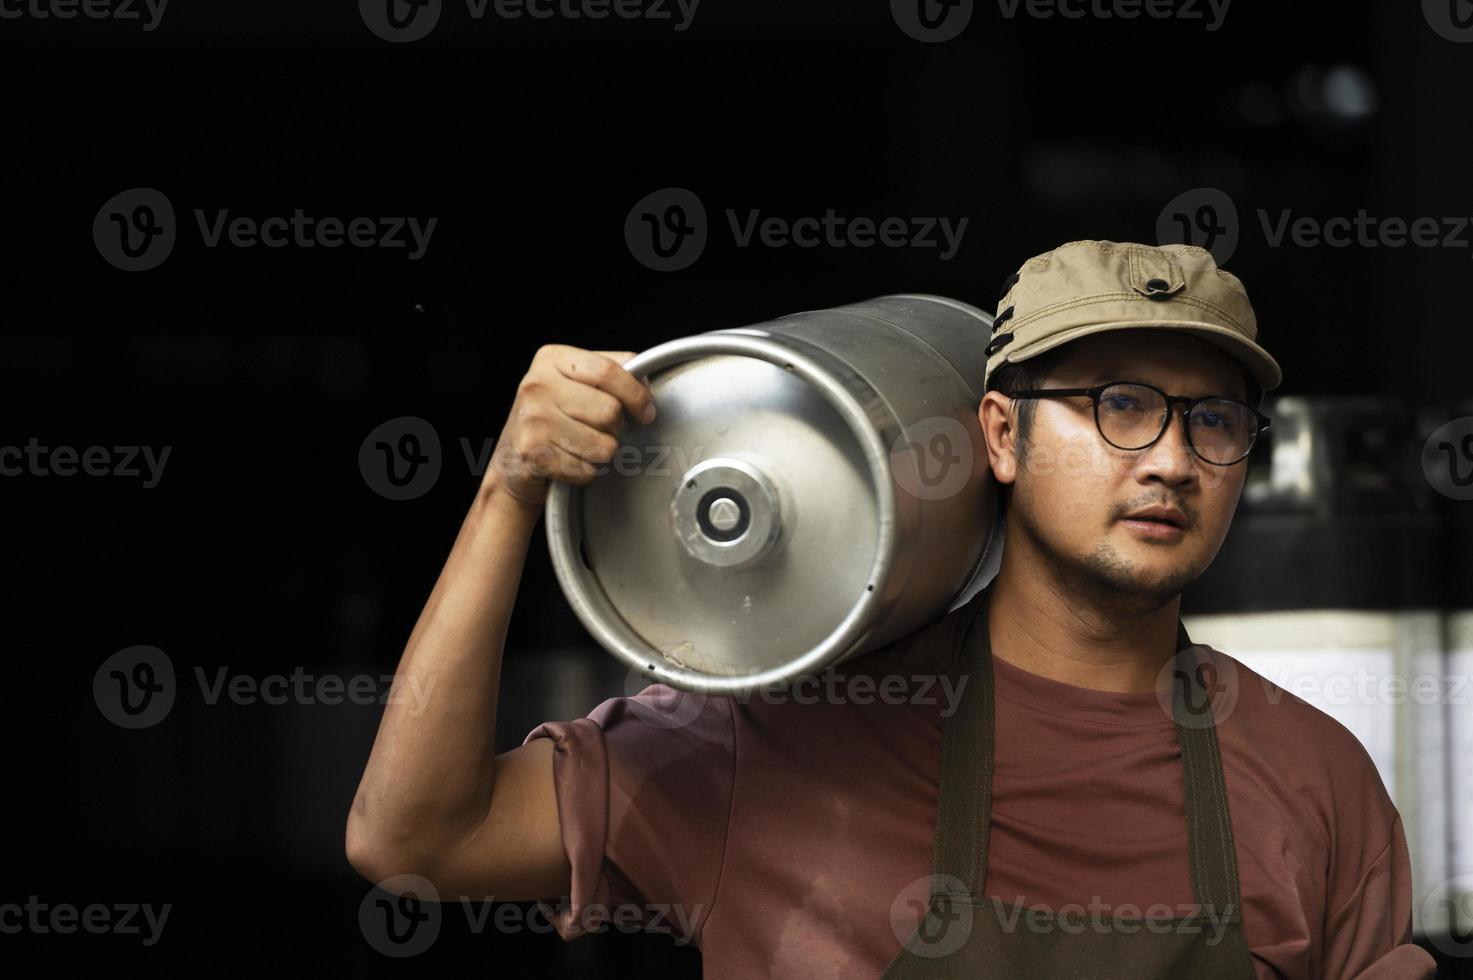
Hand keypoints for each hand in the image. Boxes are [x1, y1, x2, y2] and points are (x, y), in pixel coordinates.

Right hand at [488, 345, 655, 507]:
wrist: (511, 460)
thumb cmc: (551, 417)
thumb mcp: (574, 382)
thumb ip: (609, 371)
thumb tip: (644, 379)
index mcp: (551, 359)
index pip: (608, 371)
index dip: (636, 394)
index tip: (647, 411)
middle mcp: (537, 385)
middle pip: (609, 411)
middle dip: (616, 428)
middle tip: (600, 430)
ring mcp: (532, 420)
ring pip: (603, 445)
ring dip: (601, 453)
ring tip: (582, 446)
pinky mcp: (532, 454)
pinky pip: (586, 469)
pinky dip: (585, 472)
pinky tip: (568, 461)